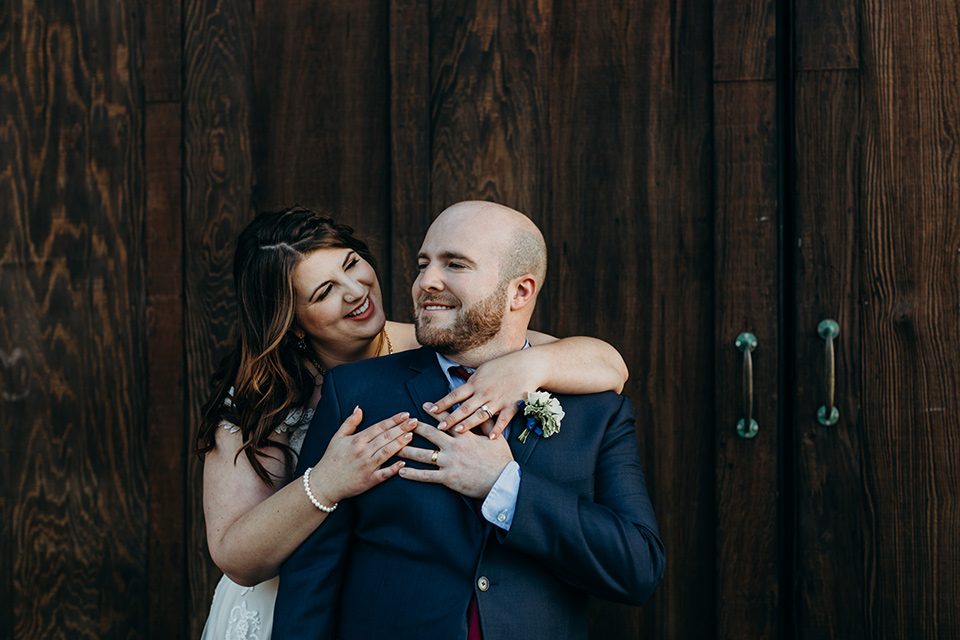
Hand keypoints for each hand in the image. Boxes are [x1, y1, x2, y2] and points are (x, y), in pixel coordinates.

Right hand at [309, 408, 416, 504]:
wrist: (324, 483)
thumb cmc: (331, 460)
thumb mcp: (337, 438)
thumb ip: (350, 422)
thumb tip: (359, 408)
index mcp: (356, 440)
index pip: (379, 427)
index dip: (393, 420)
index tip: (406, 414)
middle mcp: (363, 452)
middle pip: (385, 437)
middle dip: (401, 428)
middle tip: (415, 421)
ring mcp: (367, 466)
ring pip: (386, 452)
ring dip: (400, 444)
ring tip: (412, 435)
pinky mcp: (369, 480)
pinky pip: (384, 474)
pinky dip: (394, 468)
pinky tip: (404, 463)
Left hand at [397, 415, 513, 499]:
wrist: (503, 482)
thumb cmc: (501, 461)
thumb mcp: (497, 439)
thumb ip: (486, 426)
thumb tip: (483, 414)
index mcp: (466, 436)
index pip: (447, 421)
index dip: (434, 413)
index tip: (423, 405)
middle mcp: (455, 447)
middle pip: (430, 434)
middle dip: (414, 428)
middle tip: (402, 423)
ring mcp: (450, 462)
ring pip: (423, 455)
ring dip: (407, 450)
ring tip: (393, 448)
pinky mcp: (448, 478)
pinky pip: (427, 476)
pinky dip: (413, 474)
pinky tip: (401, 471)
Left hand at [427, 351, 537, 438]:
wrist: (527, 365)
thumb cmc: (504, 366)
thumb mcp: (484, 369)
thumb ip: (471, 382)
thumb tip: (458, 390)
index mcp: (476, 382)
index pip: (455, 394)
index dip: (443, 402)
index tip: (430, 409)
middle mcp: (485, 392)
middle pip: (465, 407)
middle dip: (451, 418)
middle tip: (439, 427)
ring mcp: (498, 400)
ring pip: (481, 414)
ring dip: (469, 423)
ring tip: (458, 432)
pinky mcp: (512, 406)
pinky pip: (503, 419)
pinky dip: (497, 428)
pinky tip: (490, 437)